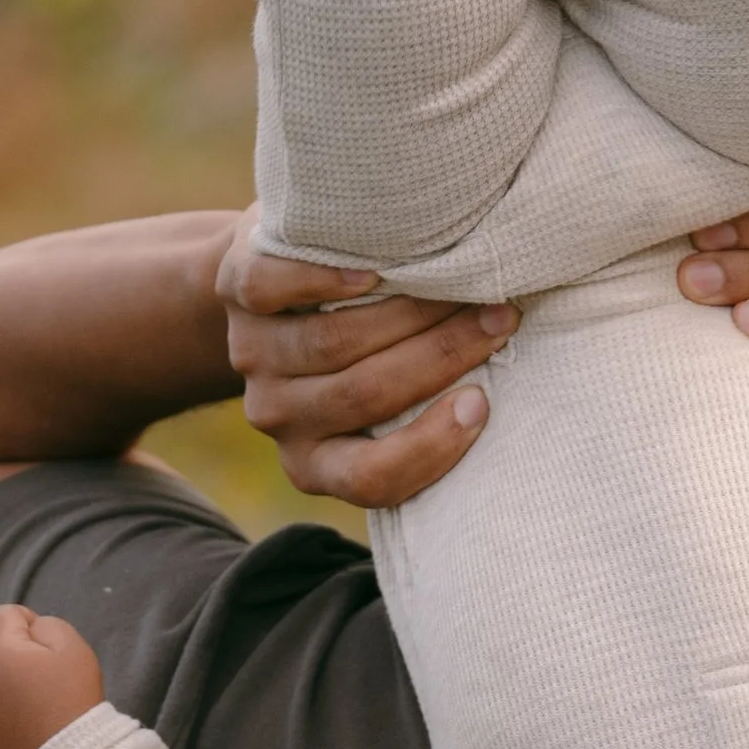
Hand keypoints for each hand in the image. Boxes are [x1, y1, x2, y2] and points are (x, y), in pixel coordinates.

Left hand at [0, 606, 105, 748]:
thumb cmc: (74, 706)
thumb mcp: (74, 650)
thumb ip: (45, 624)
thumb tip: (25, 627)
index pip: (5, 616)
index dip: (32, 629)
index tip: (49, 658)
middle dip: (1, 653)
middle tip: (32, 682)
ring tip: (21, 709)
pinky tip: (10, 730)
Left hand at [218, 214, 514, 509]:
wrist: (276, 287)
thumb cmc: (368, 352)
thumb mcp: (393, 399)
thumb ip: (430, 413)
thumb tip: (512, 406)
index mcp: (315, 464)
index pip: (372, 478)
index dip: (431, 446)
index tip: (482, 404)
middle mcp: (279, 418)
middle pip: (364, 394)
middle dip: (443, 354)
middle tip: (501, 317)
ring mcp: (254, 357)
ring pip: (333, 343)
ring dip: (408, 311)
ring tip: (463, 282)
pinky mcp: (236, 294)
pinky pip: (271, 290)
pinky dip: (324, 278)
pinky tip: (373, 269)